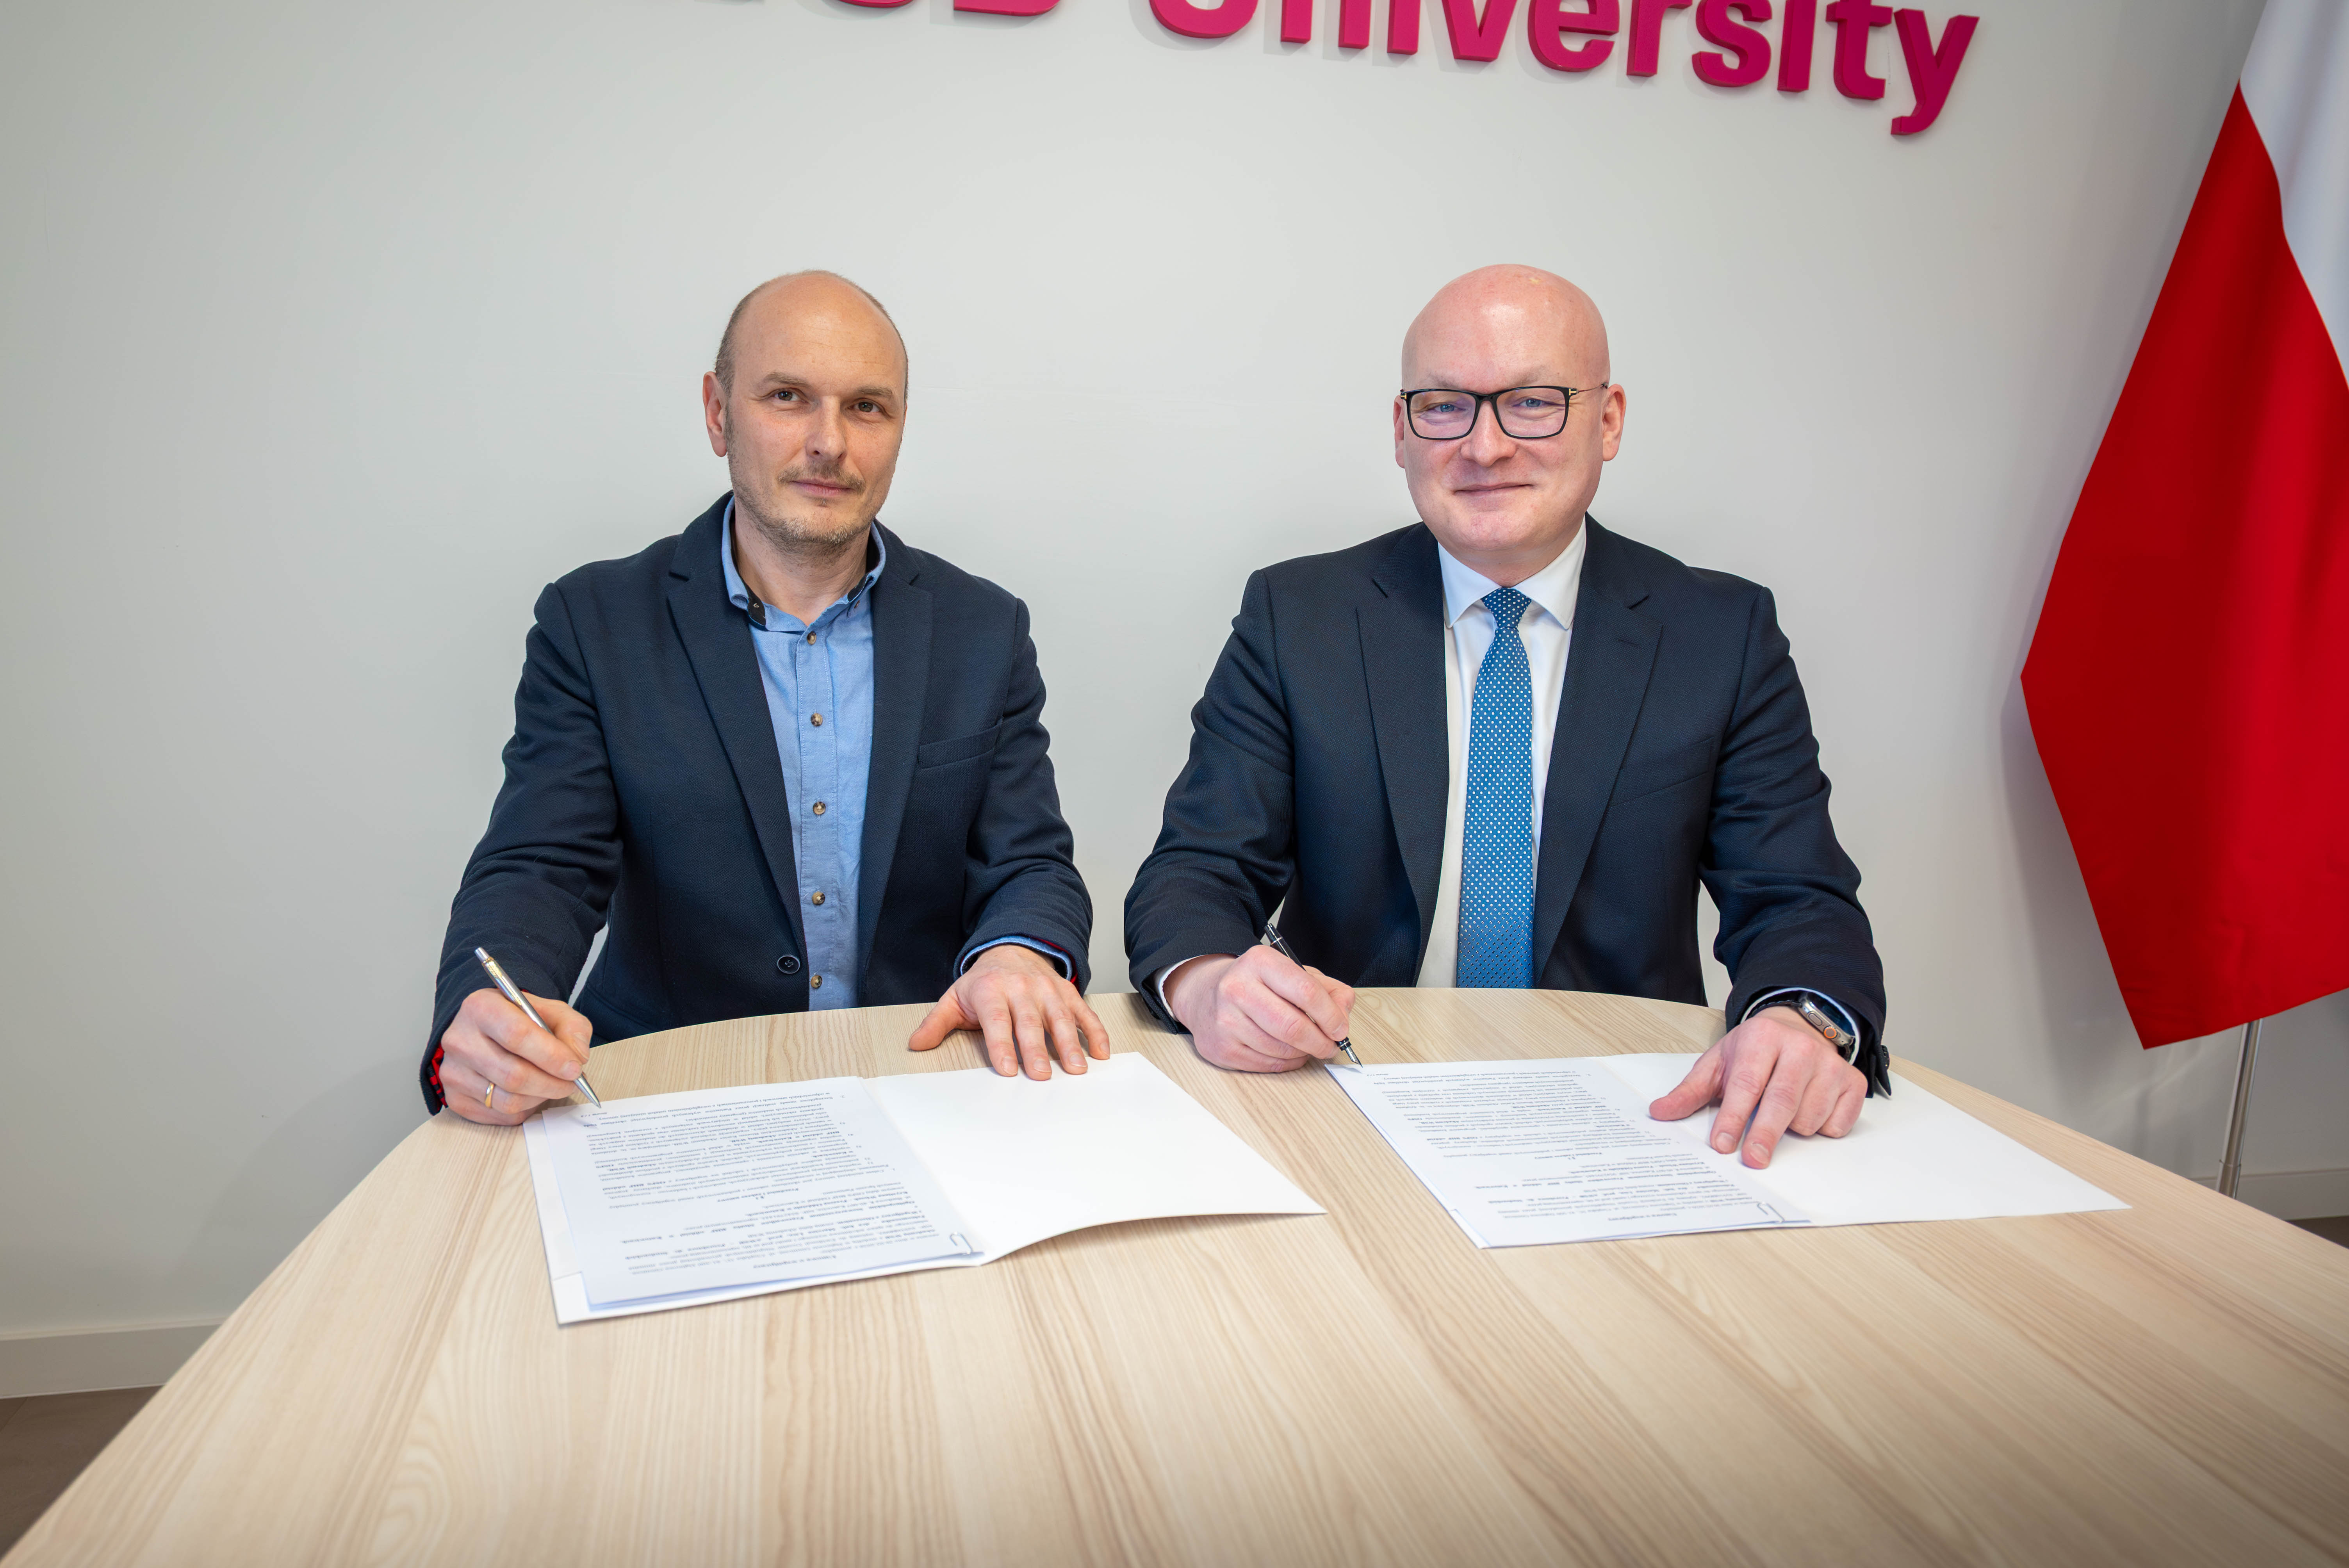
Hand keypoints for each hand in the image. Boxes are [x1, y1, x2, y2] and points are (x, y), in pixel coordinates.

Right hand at [437, 987, 592, 1125]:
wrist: (487, 1029)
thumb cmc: (520, 1020)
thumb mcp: (552, 1010)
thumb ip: (572, 1029)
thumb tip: (577, 1059)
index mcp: (481, 1007)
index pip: (517, 1036)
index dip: (551, 1056)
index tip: (574, 1068)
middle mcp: (460, 1040)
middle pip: (513, 1075)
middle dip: (552, 1083)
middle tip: (571, 1082)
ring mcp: (453, 1072)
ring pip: (507, 1100)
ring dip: (540, 1098)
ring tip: (553, 1085)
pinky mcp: (455, 1098)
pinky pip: (500, 1115)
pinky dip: (525, 1108)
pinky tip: (531, 1093)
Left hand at [907, 943, 1109, 1078]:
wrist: (1013, 948)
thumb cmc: (984, 982)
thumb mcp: (955, 998)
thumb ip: (937, 1023)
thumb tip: (916, 1045)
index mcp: (991, 991)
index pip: (997, 1020)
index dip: (1001, 1045)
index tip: (1006, 1069)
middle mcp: (1021, 989)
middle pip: (1030, 1022)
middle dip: (1036, 1049)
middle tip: (1041, 1076)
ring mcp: (1047, 991)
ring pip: (1060, 1018)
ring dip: (1070, 1044)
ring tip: (1076, 1068)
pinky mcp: (1067, 993)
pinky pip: (1084, 1013)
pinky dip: (1095, 1032)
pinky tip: (1101, 1053)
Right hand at [1165, 947, 1353, 1072]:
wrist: (1205, 994)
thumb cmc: (1257, 984)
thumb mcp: (1292, 973)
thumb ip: (1327, 988)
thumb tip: (1343, 1014)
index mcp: (1260, 962)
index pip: (1306, 992)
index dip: (1331, 1016)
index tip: (1341, 1029)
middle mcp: (1238, 988)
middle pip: (1293, 1026)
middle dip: (1321, 1042)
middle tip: (1330, 1046)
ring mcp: (1225, 1020)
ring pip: (1281, 1050)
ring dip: (1303, 1053)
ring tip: (1308, 1047)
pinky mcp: (1220, 1047)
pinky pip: (1267, 1064)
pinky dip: (1286, 1063)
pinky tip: (1288, 1053)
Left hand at [1648, 1005, 1865, 1167]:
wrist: (1797, 1027)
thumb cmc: (1755, 1050)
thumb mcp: (1718, 1063)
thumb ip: (1690, 1091)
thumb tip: (1659, 1112)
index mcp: (1762, 1039)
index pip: (1746, 1084)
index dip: (1734, 1117)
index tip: (1723, 1145)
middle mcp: (1800, 1048)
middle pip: (1781, 1101)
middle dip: (1764, 1134)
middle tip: (1752, 1160)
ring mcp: (1830, 1065)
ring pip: (1810, 1116)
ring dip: (1792, 1129)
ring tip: (1780, 1113)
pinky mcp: (1853, 1083)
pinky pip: (1837, 1123)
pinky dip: (1821, 1129)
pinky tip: (1809, 1111)